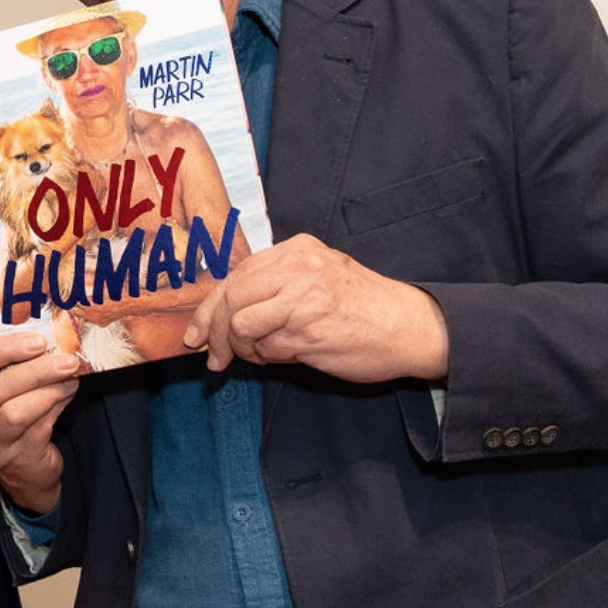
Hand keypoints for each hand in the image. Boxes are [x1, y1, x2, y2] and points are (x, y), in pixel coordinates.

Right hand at [0, 331, 80, 512]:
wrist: (24, 472)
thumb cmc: (14, 422)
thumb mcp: (4, 394)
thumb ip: (17, 369)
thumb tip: (53, 344)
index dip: (4, 348)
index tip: (38, 341)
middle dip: (34, 370)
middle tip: (65, 359)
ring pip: (15, 413)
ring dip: (48, 391)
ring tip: (70, 378)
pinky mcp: (17, 458)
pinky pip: (38, 429)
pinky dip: (56, 407)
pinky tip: (68, 394)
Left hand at [183, 234, 448, 383]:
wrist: (411, 327)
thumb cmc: (364, 307)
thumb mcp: (320, 277)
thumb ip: (277, 285)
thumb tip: (225, 312)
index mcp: (298, 250)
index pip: (236, 274)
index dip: (209, 307)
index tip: (196, 333)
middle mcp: (299, 267)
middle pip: (231, 296)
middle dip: (212, 332)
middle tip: (213, 357)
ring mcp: (303, 297)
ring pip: (241, 323)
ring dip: (242, 348)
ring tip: (261, 355)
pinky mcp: (310, 329)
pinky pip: (267, 347)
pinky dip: (267, 358)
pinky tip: (283, 357)